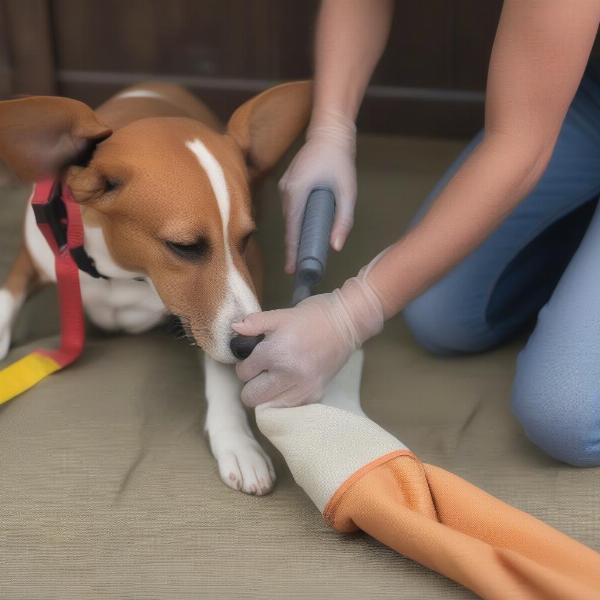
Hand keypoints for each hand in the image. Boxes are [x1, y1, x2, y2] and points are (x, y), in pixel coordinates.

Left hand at [233, 275, 383, 407]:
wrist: (348, 322)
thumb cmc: (313, 315)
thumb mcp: (281, 314)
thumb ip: (254, 323)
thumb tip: (234, 328)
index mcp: (275, 354)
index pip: (243, 373)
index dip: (245, 363)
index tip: (254, 356)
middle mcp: (287, 376)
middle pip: (251, 397)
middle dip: (251, 384)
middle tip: (261, 370)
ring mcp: (303, 389)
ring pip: (269, 406)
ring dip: (267, 394)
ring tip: (275, 378)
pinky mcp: (315, 395)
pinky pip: (290, 407)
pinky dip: (285, 399)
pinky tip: (289, 384)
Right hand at [279, 109, 355, 272]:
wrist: (330, 134)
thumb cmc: (340, 161)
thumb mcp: (347, 192)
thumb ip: (343, 220)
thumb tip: (336, 247)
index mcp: (297, 192)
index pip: (292, 230)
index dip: (292, 252)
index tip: (291, 270)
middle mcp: (286, 191)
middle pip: (289, 226)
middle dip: (293, 247)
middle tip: (297, 268)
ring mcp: (285, 186)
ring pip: (290, 217)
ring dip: (294, 234)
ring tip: (300, 254)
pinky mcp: (289, 183)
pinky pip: (291, 208)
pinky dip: (296, 222)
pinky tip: (303, 233)